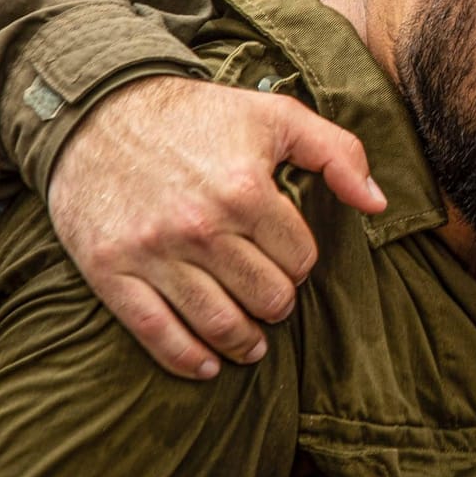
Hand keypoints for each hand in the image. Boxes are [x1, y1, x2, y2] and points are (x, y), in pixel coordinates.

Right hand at [45, 75, 381, 379]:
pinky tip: (206, 365)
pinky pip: (156, 333)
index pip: (299, 258)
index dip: (301, 263)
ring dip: (244, 341)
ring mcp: (152, 252)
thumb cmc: (197, 115)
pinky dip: (186, 359)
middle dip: (277, 303)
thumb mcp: (275, 114)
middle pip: (265, 297)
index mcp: (245, 190)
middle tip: (272, 299)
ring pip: (218, 323)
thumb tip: (378, 204)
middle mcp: (200, 227)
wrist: (97, 111)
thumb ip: (338, 153)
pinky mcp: (110, 270)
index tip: (288, 258)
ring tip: (252, 342)